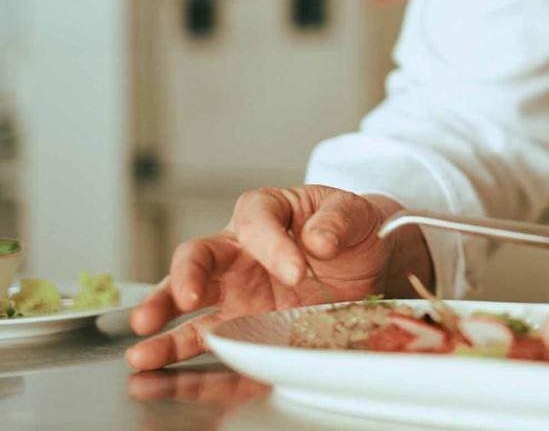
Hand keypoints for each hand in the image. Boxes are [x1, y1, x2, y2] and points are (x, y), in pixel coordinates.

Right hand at [127, 185, 431, 370]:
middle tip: (185, 298)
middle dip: (185, 278)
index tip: (298, 268)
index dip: (272, 245)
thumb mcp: (356, 213)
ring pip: (189, 304)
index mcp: (266, 212)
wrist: (369, 263)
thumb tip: (318, 239)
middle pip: (199, 257)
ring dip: (165, 323)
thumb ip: (338, 219)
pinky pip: (208, 340)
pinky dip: (183, 358)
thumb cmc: (353, 229)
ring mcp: (237, 291)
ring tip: (142, 344)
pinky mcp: (243, 325)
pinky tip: (158, 372)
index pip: (256, 222)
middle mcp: (240, 251)